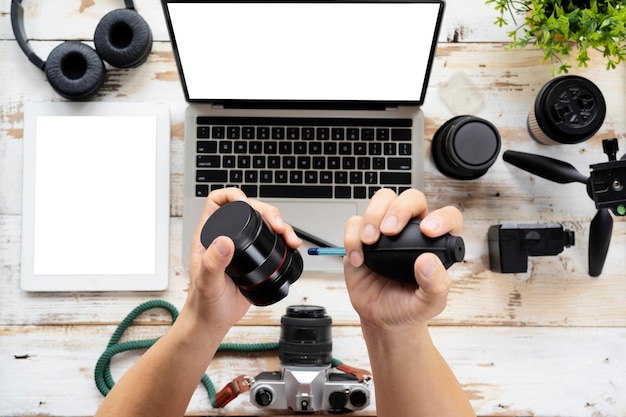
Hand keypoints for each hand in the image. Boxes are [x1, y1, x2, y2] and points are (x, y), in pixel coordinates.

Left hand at [185, 188, 301, 333]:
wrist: (214, 320)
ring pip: (263, 224)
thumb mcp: (207, 283)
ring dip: (280, 225)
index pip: (217, 202)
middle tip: (279, 225)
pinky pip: (270, 241)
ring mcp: (241, 247)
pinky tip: (291, 246)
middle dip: (268, 211)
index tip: (245, 201)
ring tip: (290, 237)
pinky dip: (283, 240)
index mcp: (208, 236)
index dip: (231, 195)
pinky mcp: (254, 258)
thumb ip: (212, 263)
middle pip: (248, 209)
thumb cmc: (204, 303)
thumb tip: (223, 242)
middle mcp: (225, 237)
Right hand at [343, 188, 462, 331]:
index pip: (447, 217)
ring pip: (383, 199)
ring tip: (370, 242)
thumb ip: (435, 285)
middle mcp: (412, 231)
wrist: (380, 316)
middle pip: (411, 199)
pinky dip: (352, 237)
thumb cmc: (408, 307)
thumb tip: (428, 262)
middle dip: (400, 209)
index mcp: (435, 243)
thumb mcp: (429, 304)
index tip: (429, 231)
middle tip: (390, 231)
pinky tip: (359, 259)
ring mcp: (386, 230)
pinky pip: (355, 222)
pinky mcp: (362, 236)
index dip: (441, 218)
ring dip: (374, 215)